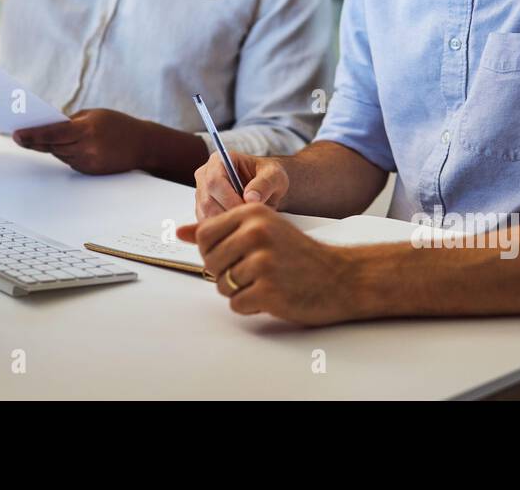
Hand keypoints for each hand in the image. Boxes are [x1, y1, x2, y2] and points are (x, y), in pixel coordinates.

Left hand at [12, 109, 147, 174]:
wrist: (143, 145)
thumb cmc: (118, 124)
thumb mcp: (94, 115)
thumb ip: (71, 121)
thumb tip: (47, 127)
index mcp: (87, 129)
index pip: (53, 133)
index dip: (33, 135)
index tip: (16, 134)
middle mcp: (87, 148)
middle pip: (52, 146)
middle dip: (36, 141)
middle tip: (19, 135)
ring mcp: (89, 162)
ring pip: (59, 154)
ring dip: (52, 146)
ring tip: (47, 138)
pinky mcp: (90, 171)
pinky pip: (70, 161)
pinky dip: (67, 153)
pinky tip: (70, 146)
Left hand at [176, 204, 359, 324]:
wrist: (341, 277)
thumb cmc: (298, 254)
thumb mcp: (262, 229)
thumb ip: (219, 229)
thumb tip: (178, 231)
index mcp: (252, 213)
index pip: (204, 234)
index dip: (214, 250)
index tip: (234, 253)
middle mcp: (256, 232)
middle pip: (210, 262)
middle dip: (227, 272)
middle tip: (255, 271)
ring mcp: (262, 262)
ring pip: (222, 285)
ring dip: (240, 290)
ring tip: (266, 281)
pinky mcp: (269, 291)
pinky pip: (237, 304)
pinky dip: (251, 305)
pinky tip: (273, 295)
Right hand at [193, 152, 289, 220]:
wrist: (267, 188)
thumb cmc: (269, 177)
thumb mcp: (274, 176)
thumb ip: (264, 184)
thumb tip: (250, 198)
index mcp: (219, 160)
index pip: (214, 181)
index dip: (228, 198)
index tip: (246, 210)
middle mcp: (205, 176)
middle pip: (207, 200)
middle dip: (227, 214)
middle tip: (248, 222)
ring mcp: (202, 194)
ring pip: (205, 215)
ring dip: (225, 224)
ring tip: (246, 224)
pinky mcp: (202, 210)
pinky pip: (207, 224)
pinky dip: (222, 230)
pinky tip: (239, 228)